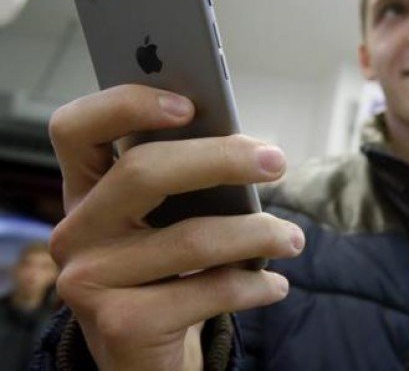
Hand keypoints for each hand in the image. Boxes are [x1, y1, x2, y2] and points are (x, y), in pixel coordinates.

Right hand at [49, 84, 303, 370]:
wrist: (143, 353)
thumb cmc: (164, 270)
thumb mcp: (162, 223)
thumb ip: (184, 183)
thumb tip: (248, 150)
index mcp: (85, 191)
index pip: (75, 128)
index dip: (125, 106)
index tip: (189, 104)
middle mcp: (75, 231)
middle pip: (142, 172)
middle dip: (222, 160)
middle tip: (277, 162)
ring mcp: (89, 280)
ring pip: (191, 239)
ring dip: (258, 234)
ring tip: (292, 239)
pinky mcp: (120, 325)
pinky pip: (208, 291)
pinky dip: (255, 286)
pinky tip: (274, 285)